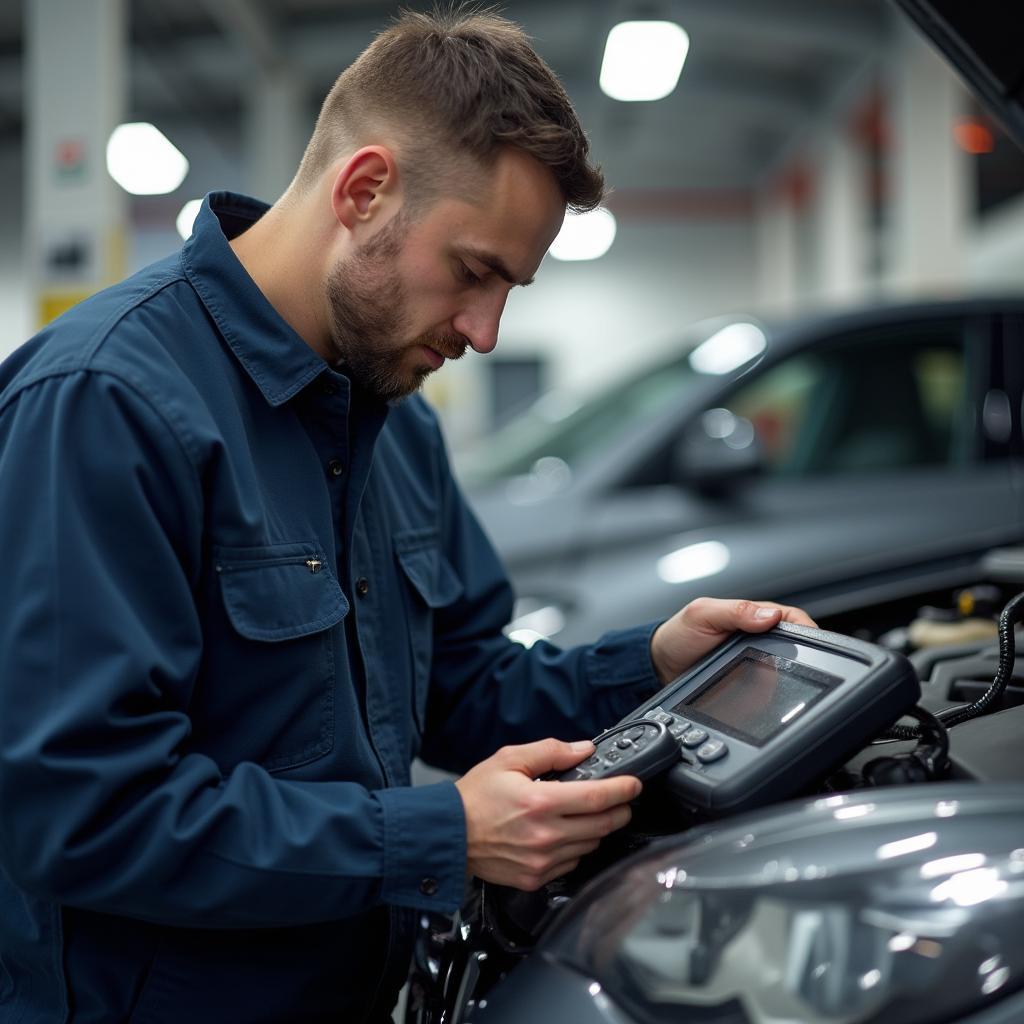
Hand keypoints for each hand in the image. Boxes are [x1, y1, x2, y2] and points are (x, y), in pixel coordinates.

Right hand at [454, 738, 640, 890]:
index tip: (634, 784)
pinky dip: (577, 848)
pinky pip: (572, 864)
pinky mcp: (535, 879)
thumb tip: (583, 750)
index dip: (623, 789)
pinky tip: (567, 835)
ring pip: (590, 846)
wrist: (447, 834)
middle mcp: (545, 836)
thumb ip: (550, 751)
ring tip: (590, 815)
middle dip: (619, 810)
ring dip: (598, 829)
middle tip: (622, 800)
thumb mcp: (508, 759)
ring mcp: (541, 861)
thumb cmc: (474, 797)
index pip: (597, 798)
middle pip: (602, 825)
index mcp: (540, 802)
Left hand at [650, 597, 816, 684]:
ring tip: (771, 684)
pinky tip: (760, 698)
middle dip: (799, 658)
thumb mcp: (703, 614)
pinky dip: (768, 697)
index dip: (807, 629)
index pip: (792, 619)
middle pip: (795, 648)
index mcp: (754, 616)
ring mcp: (756, 665)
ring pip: (785, 673)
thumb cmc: (680, 635)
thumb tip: (770, 615)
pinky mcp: (750, 687)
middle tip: (792, 668)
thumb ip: (735, 611)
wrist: (661, 667)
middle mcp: (760, 640)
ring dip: (784, 680)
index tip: (811, 643)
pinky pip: (769, 694)